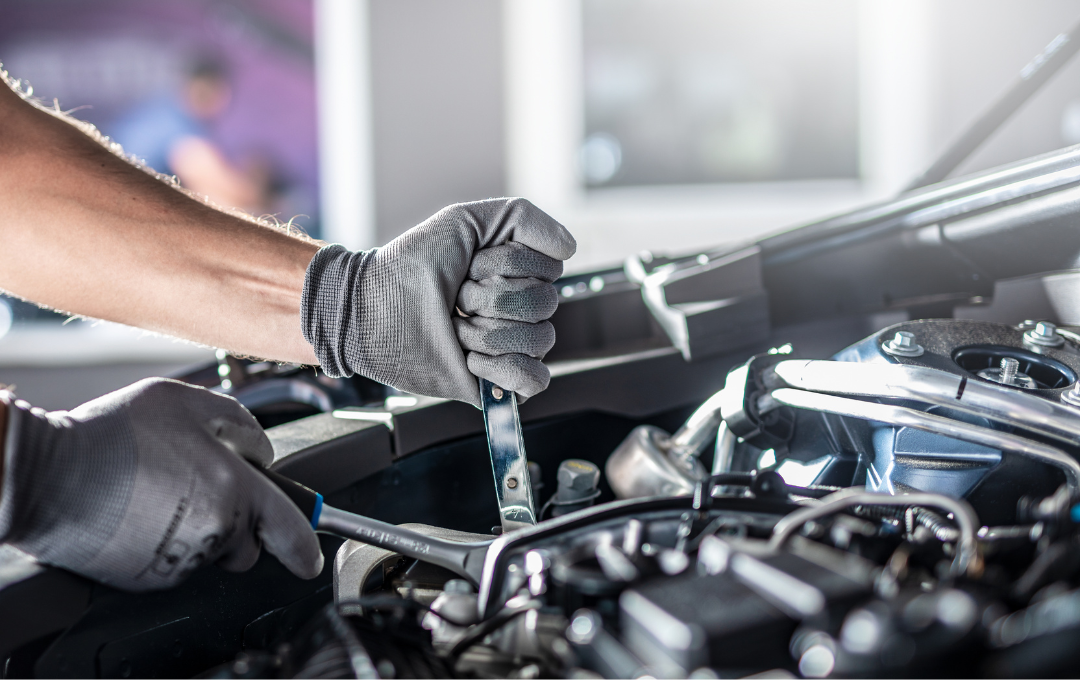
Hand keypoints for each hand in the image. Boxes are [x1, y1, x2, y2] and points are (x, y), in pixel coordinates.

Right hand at [0, 379, 322, 590]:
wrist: (47, 475)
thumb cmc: (115, 435)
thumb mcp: (187, 402)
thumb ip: (238, 422)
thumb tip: (260, 448)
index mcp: (234, 489)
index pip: (289, 528)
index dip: (305, 545)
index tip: (309, 558)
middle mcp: (214, 531)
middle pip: (248, 543)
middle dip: (239, 523)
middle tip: (200, 488)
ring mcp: (180, 559)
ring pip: (211, 552)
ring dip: (201, 529)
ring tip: (161, 494)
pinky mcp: (149, 577)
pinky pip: (176, 562)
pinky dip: (168, 543)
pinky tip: (142, 513)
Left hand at [301, 198, 575, 405]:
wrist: (370, 309)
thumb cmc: (410, 266)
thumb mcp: (463, 221)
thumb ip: (522, 218)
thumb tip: (569, 247)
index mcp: (518, 273)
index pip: (549, 268)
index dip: (507, 264)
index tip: (470, 265)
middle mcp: (519, 309)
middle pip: (545, 304)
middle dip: (491, 299)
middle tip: (456, 299)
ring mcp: (510, 346)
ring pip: (540, 340)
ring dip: (488, 333)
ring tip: (456, 329)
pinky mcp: (499, 383)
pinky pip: (535, 380)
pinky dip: (503, 369)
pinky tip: (471, 360)